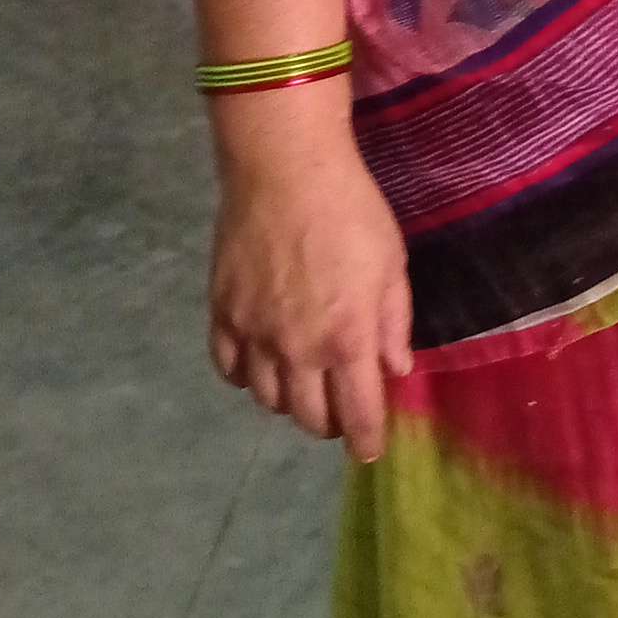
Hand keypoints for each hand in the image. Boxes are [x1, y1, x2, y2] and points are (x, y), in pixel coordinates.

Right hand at [207, 98, 415, 462]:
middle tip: (338, 412)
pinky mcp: (221, 313)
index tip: (368, 449)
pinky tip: (259, 366)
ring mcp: (253, 334)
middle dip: (328, 423)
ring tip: (302, 387)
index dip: (365, 439)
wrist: (284, 168)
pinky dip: (245, 377)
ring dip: (289, 402)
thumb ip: (394, 322)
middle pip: (308, 416)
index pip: (357, 413)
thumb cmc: (351, 210)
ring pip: (267, 398)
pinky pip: (229, 368)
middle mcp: (297, 349)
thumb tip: (395, 369)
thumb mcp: (392, 262)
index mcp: (347, 339)